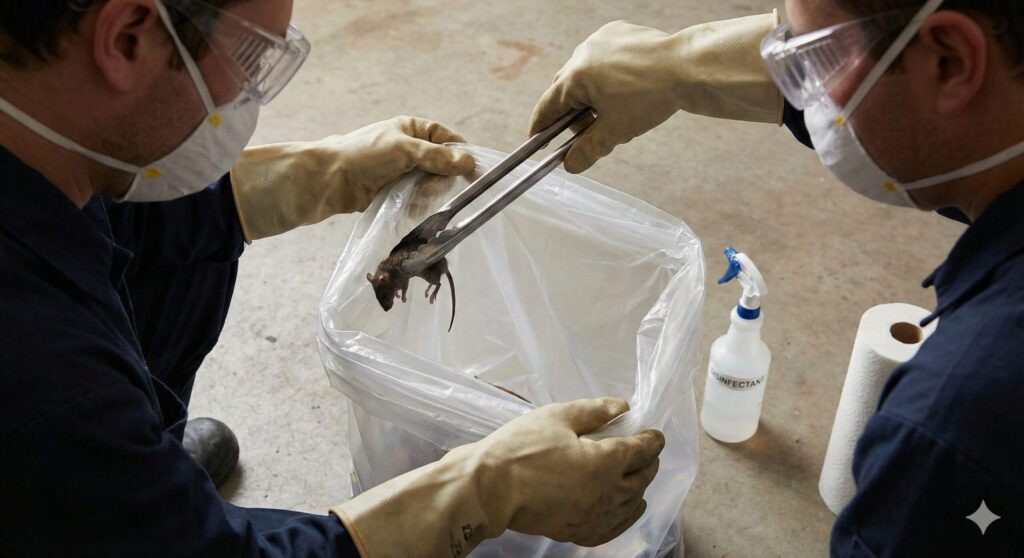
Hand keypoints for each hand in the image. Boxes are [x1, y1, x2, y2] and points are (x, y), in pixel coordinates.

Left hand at [230, 116, 474, 240]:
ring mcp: (404, 172)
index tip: (472, 172)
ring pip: (433, 186)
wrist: (329, 180)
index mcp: (414, 129)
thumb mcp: (405, 150)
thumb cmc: (364, 155)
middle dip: (438, 180)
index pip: (449, 140)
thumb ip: (439, 157)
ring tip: (409, 196)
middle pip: (445, 167)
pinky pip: (418, 200)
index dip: (461, 155)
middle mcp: (412, 149)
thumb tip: (469, 162)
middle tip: (426, 187)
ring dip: (426, 194)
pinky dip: (415, 204)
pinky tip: (404, 205)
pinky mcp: (396, 193)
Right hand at [479, 397, 663, 545]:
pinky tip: (626, 511)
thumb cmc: (521, 448)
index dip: (652, 440)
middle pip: (641, 479)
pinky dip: (625, 518)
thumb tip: (622, 407)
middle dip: (649, 463)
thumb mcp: (558, 416)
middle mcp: (606, 493)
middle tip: (647, 453)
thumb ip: (595, 410)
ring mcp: (592, 517)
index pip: (642, 451)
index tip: (654, 434)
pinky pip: (612, 529)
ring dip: (639, 489)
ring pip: (631, 505)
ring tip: (638, 478)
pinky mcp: (576, 532)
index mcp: (605, 462)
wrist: (489, 489)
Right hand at [530, 13, 781, 173]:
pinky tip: (625, 86)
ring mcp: (601, 39)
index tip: (536, 140)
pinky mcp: (619, 31)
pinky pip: (603, 56)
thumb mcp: (614, 131)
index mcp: (575, 77)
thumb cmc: (650, 98)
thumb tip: (570, 165)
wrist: (685, 68)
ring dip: (591, 92)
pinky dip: (607, 73)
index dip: (540, 127)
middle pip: (566, 90)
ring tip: (613, 109)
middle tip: (589, 131)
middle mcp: (582, 53)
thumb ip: (587, 149)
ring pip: (585, 72)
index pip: (547, 107)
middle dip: (573, 113)